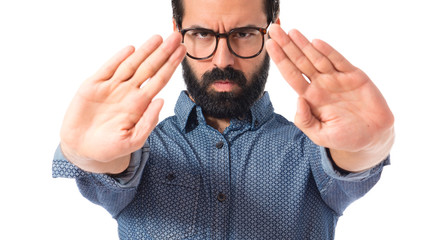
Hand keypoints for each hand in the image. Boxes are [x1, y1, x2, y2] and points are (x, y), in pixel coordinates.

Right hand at [60, 33, 185, 172]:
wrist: (82, 149)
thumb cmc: (109, 147)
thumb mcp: (133, 140)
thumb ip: (148, 122)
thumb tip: (161, 101)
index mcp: (139, 104)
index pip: (159, 80)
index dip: (170, 65)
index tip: (181, 52)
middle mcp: (128, 92)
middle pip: (149, 68)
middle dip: (163, 52)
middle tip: (176, 37)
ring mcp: (111, 87)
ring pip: (131, 65)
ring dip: (144, 51)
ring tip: (158, 38)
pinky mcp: (93, 86)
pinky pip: (108, 69)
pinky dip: (118, 58)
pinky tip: (131, 49)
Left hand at [266, 25, 393, 170]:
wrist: (372, 137)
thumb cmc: (344, 137)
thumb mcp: (320, 135)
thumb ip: (305, 120)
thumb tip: (298, 100)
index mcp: (311, 97)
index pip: (291, 75)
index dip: (280, 60)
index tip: (270, 46)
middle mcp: (321, 85)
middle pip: (300, 62)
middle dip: (287, 46)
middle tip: (275, 29)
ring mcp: (337, 79)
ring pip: (317, 58)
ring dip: (304, 44)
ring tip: (291, 31)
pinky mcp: (354, 76)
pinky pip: (339, 61)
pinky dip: (328, 51)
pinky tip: (316, 43)